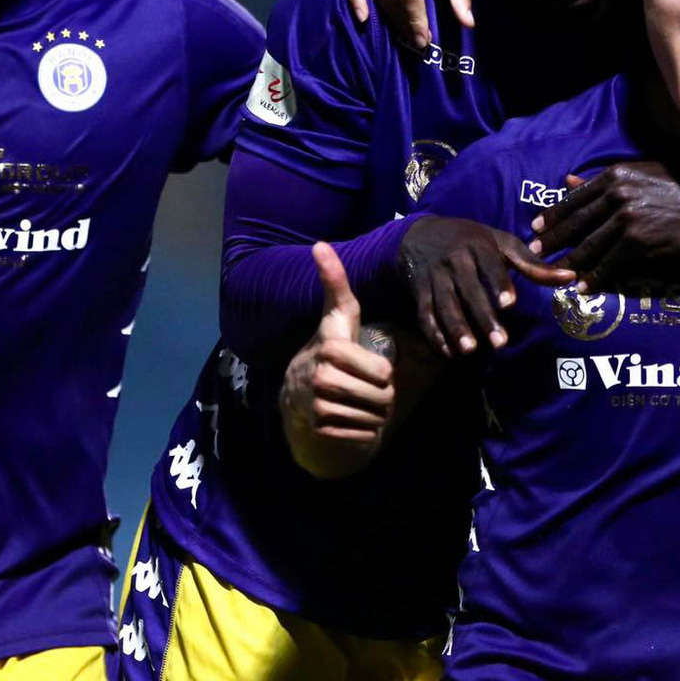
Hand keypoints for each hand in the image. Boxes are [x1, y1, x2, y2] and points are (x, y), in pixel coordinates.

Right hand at [281, 243, 396, 477]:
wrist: (295, 396)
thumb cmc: (328, 350)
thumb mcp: (336, 317)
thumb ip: (335, 283)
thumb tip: (320, 244)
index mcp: (331, 349)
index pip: (384, 372)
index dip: (384, 372)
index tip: (368, 366)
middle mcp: (320, 377)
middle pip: (382, 397)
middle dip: (382, 396)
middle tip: (367, 388)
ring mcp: (317, 406)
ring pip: (374, 418)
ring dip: (374, 414)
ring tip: (359, 402)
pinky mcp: (319, 430)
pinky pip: (363, 436)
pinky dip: (364, 432)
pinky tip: (350, 419)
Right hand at [399, 215, 571, 356]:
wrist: (418, 234)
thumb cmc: (471, 240)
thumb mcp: (501, 244)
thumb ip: (533, 264)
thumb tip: (571, 277)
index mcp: (478, 245)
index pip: (489, 265)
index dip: (499, 283)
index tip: (509, 304)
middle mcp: (454, 260)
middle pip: (468, 290)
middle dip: (482, 316)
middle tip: (499, 343)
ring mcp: (434, 276)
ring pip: (444, 304)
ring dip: (455, 328)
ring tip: (469, 350)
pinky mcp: (419, 291)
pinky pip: (424, 314)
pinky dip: (434, 334)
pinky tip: (448, 352)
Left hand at [528, 163, 679, 288]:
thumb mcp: (641, 173)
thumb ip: (603, 180)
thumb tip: (566, 181)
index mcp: (615, 175)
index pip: (575, 198)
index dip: (552, 215)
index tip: (534, 227)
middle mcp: (618, 195)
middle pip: (575, 223)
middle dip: (551, 240)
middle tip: (534, 253)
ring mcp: (627, 219)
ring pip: (588, 246)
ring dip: (568, 263)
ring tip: (553, 274)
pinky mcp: (639, 243)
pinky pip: (609, 264)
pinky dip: (594, 278)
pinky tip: (582, 287)